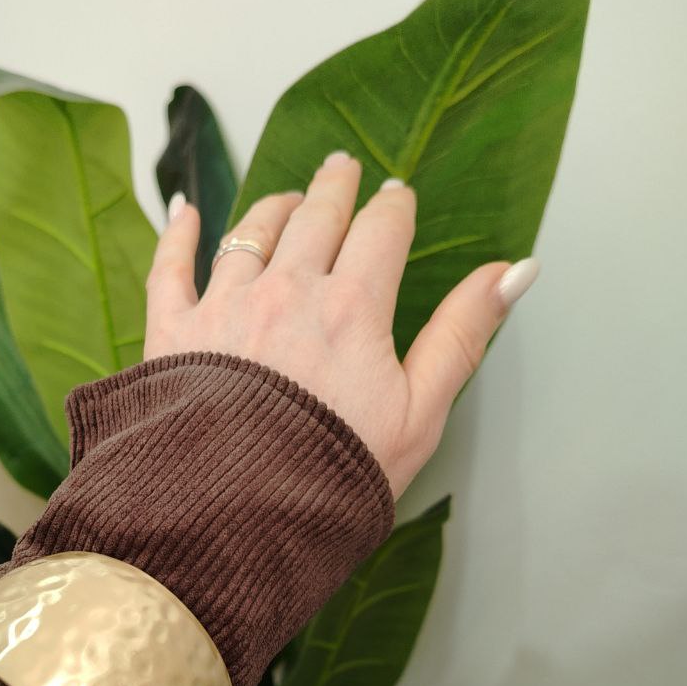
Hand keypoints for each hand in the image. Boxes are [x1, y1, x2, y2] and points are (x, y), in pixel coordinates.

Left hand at [144, 151, 538, 496]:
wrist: (236, 516)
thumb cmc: (331, 475)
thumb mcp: (420, 412)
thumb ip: (463, 334)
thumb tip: (514, 270)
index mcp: (352, 308)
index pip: (380, 232)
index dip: (393, 208)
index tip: (397, 197)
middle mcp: (287, 291)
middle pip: (315, 217)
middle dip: (335, 188)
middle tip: (343, 169)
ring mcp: (225, 306)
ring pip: (251, 231)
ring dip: (274, 205)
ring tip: (288, 197)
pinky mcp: (172, 332)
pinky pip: (171, 265)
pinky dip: (179, 232)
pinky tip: (185, 210)